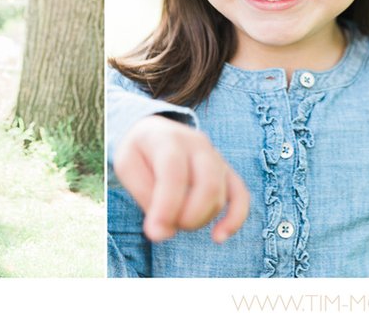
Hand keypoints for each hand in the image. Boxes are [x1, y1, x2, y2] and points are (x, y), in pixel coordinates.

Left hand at [113, 115, 248, 243]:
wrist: (154, 132)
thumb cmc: (139, 153)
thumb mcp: (127, 166)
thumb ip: (143, 195)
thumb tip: (163, 231)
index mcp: (169, 139)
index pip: (175, 173)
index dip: (166, 206)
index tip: (154, 232)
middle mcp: (198, 144)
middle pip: (208, 184)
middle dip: (188, 217)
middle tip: (166, 226)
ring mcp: (216, 156)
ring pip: (220, 195)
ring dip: (199, 219)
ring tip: (176, 221)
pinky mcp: (226, 172)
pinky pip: (241, 196)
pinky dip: (234, 219)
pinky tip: (218, 237)